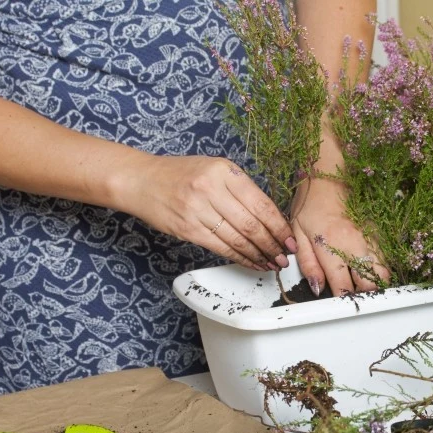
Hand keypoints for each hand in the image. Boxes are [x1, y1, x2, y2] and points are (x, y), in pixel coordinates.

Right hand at [122, 155, 296, 270]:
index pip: (261, 204)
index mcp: (224, 171)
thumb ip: (240, 188)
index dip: (280, 226)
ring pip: (238, 239)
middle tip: (285, 257)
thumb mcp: (214, 168)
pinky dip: (240, 258)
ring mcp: (198, 210)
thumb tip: (271, 218)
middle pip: (252, 224)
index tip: (291, 239)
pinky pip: (221, 247)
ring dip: (259, 255)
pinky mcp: (188, 229)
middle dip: (273, 245)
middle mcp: (212, 189)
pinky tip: (251, 262)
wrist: (141, 180)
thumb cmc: (181, 174)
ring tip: (272, 263)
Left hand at [291, 176, 390, 295]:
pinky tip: (370, 269)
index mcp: (331, 245)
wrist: (329, 175)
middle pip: (370, 281)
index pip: (343, 284)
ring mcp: (370, 237)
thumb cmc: (310, 204)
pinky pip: (385, 257)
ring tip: (363, 285)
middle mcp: (355, 243)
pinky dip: (380, 268)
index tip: (340, 303)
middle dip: (363, 293)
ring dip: (375, 281)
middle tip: (353, 295)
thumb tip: (317, 288)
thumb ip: (308, 263)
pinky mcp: (378, 232)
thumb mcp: (298, 233)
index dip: (342, 298)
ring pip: (383, 271)